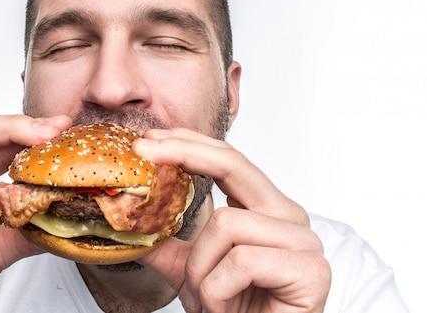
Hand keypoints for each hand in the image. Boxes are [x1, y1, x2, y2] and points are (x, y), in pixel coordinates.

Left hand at [134, 128, 330, 312]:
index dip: (189, 144)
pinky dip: (218, 289)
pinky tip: (226, 308)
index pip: (228, 160)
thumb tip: (125, 224)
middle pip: (233, 165)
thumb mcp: (191, 271)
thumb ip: (166, 245)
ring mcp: (303, 241)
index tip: (149, 140)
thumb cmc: (237, 311)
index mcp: (265, 209)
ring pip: (226, 224)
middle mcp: (288, 216)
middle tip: (144, 152)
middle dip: (184, 154)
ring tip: (207, 299)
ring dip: (200, 269)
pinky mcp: (311, 269)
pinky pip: (242, 261)